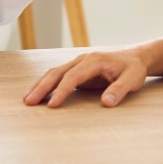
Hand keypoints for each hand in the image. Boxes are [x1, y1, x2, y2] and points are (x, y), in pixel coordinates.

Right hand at [23, 49, 147, 107]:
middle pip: (57, 72)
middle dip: (42, 87)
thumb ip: (120, 90)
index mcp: (94, 61)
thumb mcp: (132, 79)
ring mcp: (78, 64)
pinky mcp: (77, 71)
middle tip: (29, 102)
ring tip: (27, 99)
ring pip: (54, 73)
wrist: (135, 58)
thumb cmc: (133, 69)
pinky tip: (39, 94)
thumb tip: (107, 103)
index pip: (73, 76)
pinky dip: (47, 84)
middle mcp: (82, 60)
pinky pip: (59, 77)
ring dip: (40, 85)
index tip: (52, 105)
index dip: (62, 90)